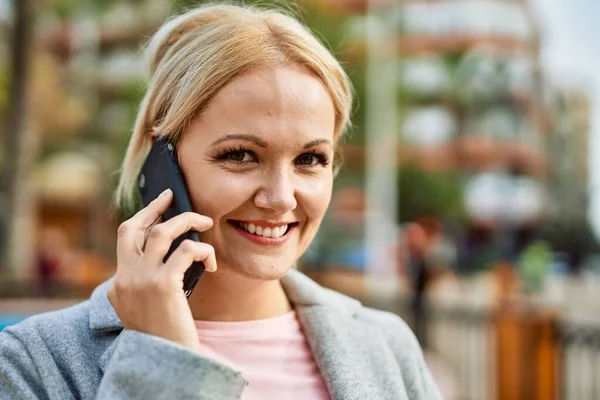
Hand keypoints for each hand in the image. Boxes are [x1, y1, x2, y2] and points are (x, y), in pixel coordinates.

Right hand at [108, 189, 216, 350]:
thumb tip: (173, 256)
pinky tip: (210, 263)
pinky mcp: (163, 285)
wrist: (167, 364)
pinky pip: (186, 251)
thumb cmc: (165, 338)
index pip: (126, 239)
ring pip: (162, 232)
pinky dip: (202, 251)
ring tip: (205, 222)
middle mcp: (124, 279)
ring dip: (187, 221)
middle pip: (135, 228)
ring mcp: (141, 281)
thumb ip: (146, 285)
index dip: (141, 218)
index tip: (158, 204)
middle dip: (155, 207)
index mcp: (118, 285)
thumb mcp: (146, 311)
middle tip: (174, 196)